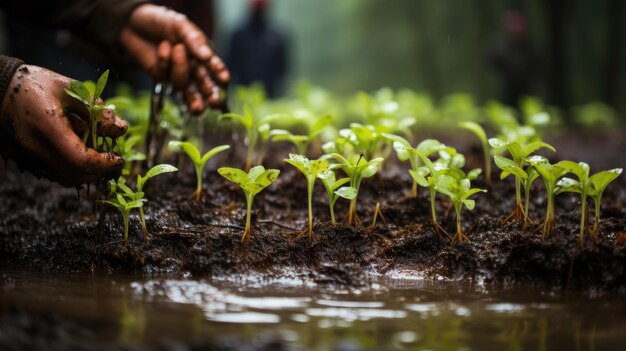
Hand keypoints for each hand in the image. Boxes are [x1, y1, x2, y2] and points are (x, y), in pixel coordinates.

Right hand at [0, 65, 126, 186]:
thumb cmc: (36, 84)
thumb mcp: (70, 89)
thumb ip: (96, 111)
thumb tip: (121, 129)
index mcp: (48, 127)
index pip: (81, 159)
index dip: (104, 163)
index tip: (118, 158)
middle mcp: (36, 147)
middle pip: (75, 175)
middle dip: (99, 172)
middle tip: (114, 161)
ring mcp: (29, 156)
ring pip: (65, 178)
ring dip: (87, 173)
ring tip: (101, 159)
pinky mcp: (27, 160)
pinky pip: (55, 174)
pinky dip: (74, 170)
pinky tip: (83, 156)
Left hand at [120, 4, 229, 113]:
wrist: (134, 22)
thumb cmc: (163, 22)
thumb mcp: (181, 26)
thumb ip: (194, 41)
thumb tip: (208, 57)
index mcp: (203, 56)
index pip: (216, 70)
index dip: (221, 76)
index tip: (224, 80)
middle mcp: (193, 69)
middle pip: (205, 90)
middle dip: (211, 96)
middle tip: (214, 101)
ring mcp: (177, 75)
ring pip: (184, 86)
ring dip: (181, 69)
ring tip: (177, 48)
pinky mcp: (161, 78)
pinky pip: (165, 77)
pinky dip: (164, 61)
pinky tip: (163, 48)